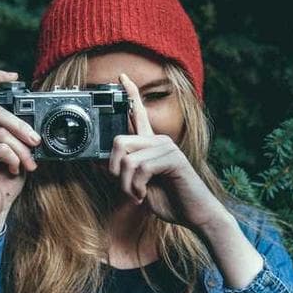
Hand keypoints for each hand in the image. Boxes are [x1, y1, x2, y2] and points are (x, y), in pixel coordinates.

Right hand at [0, 70, 41, 227]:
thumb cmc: (2, 184)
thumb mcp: (15, 153)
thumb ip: (17, 135)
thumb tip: (34, 123)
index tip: (15, 77)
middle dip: (22, 126)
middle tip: (36, 142)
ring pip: (1, 132)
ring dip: (21, 150)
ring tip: (28, 164)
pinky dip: (13, 158)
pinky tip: (12, 170)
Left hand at [108, 72, 226, 231]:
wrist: (195, 215)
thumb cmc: (170, 201)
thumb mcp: (138, 187)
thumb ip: (121, 173)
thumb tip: (96, 162)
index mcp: (151, 145)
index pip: (139, 114)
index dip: (130, 94)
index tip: (121, 77)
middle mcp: (159, 141)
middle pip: (119, 141)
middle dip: (114, 170)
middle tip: (126, 188)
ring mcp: (167, 147)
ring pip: (128, 160)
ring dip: (127, 185)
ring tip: (138, 196)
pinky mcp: (173, 158)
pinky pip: (141, 168)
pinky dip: (137, 188)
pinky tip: (145, 196)